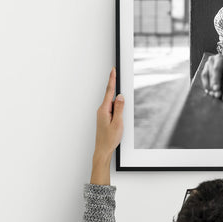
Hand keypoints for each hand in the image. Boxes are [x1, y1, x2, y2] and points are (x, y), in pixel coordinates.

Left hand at [90, 67, 123, 184]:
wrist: (102, 150)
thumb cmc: (109, 139)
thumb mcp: (118, 122)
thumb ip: (120, 108)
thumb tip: (121, 96)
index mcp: (104, 109)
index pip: (109, 91)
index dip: (112, 80)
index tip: (113, 71)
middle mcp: (102, 110)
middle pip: (111, 96)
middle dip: (116, 92)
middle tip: (117, 88)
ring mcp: (103, 114)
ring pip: (113, 104)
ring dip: (118, 106)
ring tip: (119, 119)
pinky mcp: (104, 118)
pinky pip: (112, 109)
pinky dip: (117, 110)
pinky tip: (119, 118)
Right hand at [201, 53, 222, 97]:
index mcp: (219, 58)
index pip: (216, 69)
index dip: (216, 79)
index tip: (217, 89)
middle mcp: (211, 60)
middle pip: (209, 73)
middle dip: (212, 85)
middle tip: (216, 95)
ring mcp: (207, 64)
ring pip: (205, 76)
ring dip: (208, 86)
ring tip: (212, 94)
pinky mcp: (205, 69)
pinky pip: (204, 78)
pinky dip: (206, 85)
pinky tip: (209, 92)